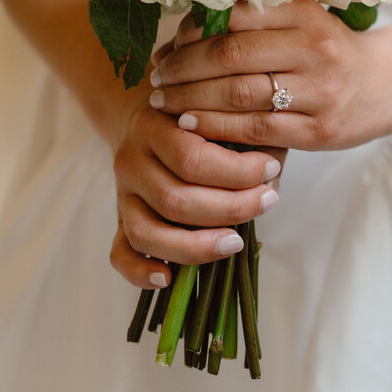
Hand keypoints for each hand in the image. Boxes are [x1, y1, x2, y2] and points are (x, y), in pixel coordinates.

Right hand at [109, 89, 283, 288]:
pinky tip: (168, 278)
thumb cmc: (198, 119)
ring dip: (196, 246)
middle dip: (230, 208)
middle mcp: (130, 161)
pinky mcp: (120, 221)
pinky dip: (139, 272)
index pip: (191, 159)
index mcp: (152, 127)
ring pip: (146, 232)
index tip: (271, 168)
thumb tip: (271, 178)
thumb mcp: (217, 113)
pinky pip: (120, 254)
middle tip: (267, 201)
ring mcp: (122, 194)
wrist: (149, 119)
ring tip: (236, 242)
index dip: (237, 171)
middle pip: (174, 199)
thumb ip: (244, 136)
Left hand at [148, 0, 391, 151]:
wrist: (389, 84)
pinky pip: (256, 129)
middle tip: (156, 76)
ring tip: (163, 102)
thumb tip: (184, 29)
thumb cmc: (330, 51)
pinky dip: (216, 127)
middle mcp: (314, 48)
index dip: (191, 32)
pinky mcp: (319, 130)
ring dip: (191, 99)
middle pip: (231, 56)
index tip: (168, 45)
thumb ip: (255, 21)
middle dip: (183, 68)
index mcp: (304, 13)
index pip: (233, 16)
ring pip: (239, 95)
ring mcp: (319, 91)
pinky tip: (190, 125)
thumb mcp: (302, 22)